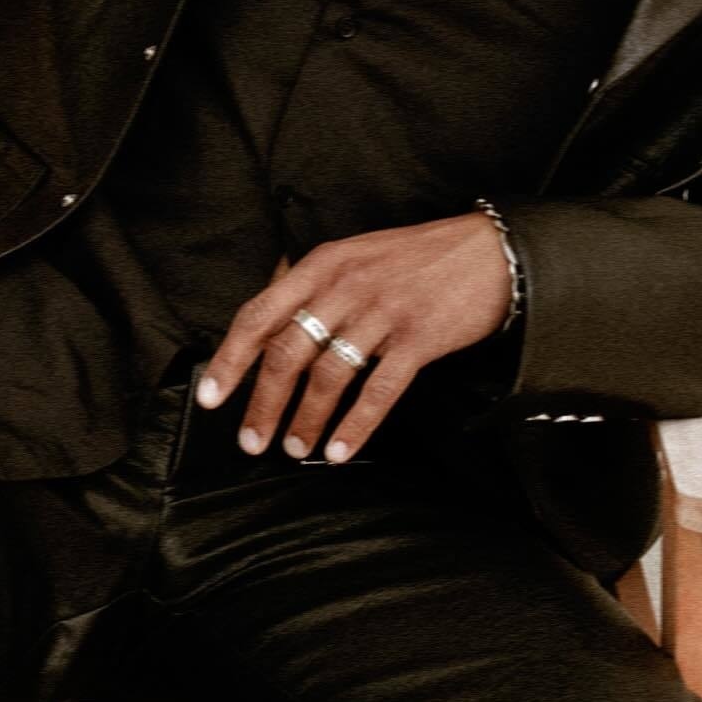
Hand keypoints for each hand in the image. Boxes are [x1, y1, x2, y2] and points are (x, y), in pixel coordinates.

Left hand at [195, 212, 511, 462]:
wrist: (490, 252)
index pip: (260, 314)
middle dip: (263, 404)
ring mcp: (382, 312)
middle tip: (251, 441)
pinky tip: (339, 450)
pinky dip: (354, 426)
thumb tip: (269, 327)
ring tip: (295, 449)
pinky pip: (378, 391)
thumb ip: (313, 286)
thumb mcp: (356, 254)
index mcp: (323, 264)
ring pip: (328, 376)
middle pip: (288, 352)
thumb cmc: (417, 258)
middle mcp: (345, 286)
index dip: (231, 359)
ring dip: (306, 420)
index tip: (212, 397)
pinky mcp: (418, 338)